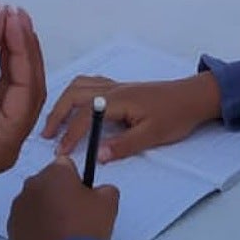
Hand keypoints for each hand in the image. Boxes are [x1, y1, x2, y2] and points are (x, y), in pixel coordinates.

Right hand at [0, 3, 45, 212]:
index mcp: (8, 142)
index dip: (23, 49)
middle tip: (13, 12)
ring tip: (5, 20)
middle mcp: (6, 142)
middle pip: (25, 90)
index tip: (13, 15)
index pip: (28, 89)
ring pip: (8, 90)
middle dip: (21, 51)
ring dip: (8, 57)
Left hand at [8, 158, 119, 239]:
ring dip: (45, 211)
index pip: (65, 165)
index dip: (75, 179)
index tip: (81, 194)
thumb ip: (105, 188)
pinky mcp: (12, 229)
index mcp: (55, 172)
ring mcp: (19, 207)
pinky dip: (34, 228)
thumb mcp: (109, 202)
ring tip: (61, 231)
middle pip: (47, 183)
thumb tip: (101, 191)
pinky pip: (24, 223)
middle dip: (58, 194)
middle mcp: (32, 185)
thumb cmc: (85, 229)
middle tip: (73, 215)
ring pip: (34, 202)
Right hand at [40, 73, 220, 162]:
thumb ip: (123, 146)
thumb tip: (97, 156)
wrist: (193, 97)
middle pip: (74, 94)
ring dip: (63, 101)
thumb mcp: (152, 135)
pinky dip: (75, 93)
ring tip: (55, 121)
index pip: (84, 117)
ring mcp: (115, 85)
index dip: (69, 135)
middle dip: (56, 114)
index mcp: (118, 100)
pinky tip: (75, 106)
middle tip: (46, 135)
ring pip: (79, 85)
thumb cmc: (175, 116)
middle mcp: (112, 88)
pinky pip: (89, 84)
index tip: (60, 152)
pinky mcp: (120, 86)